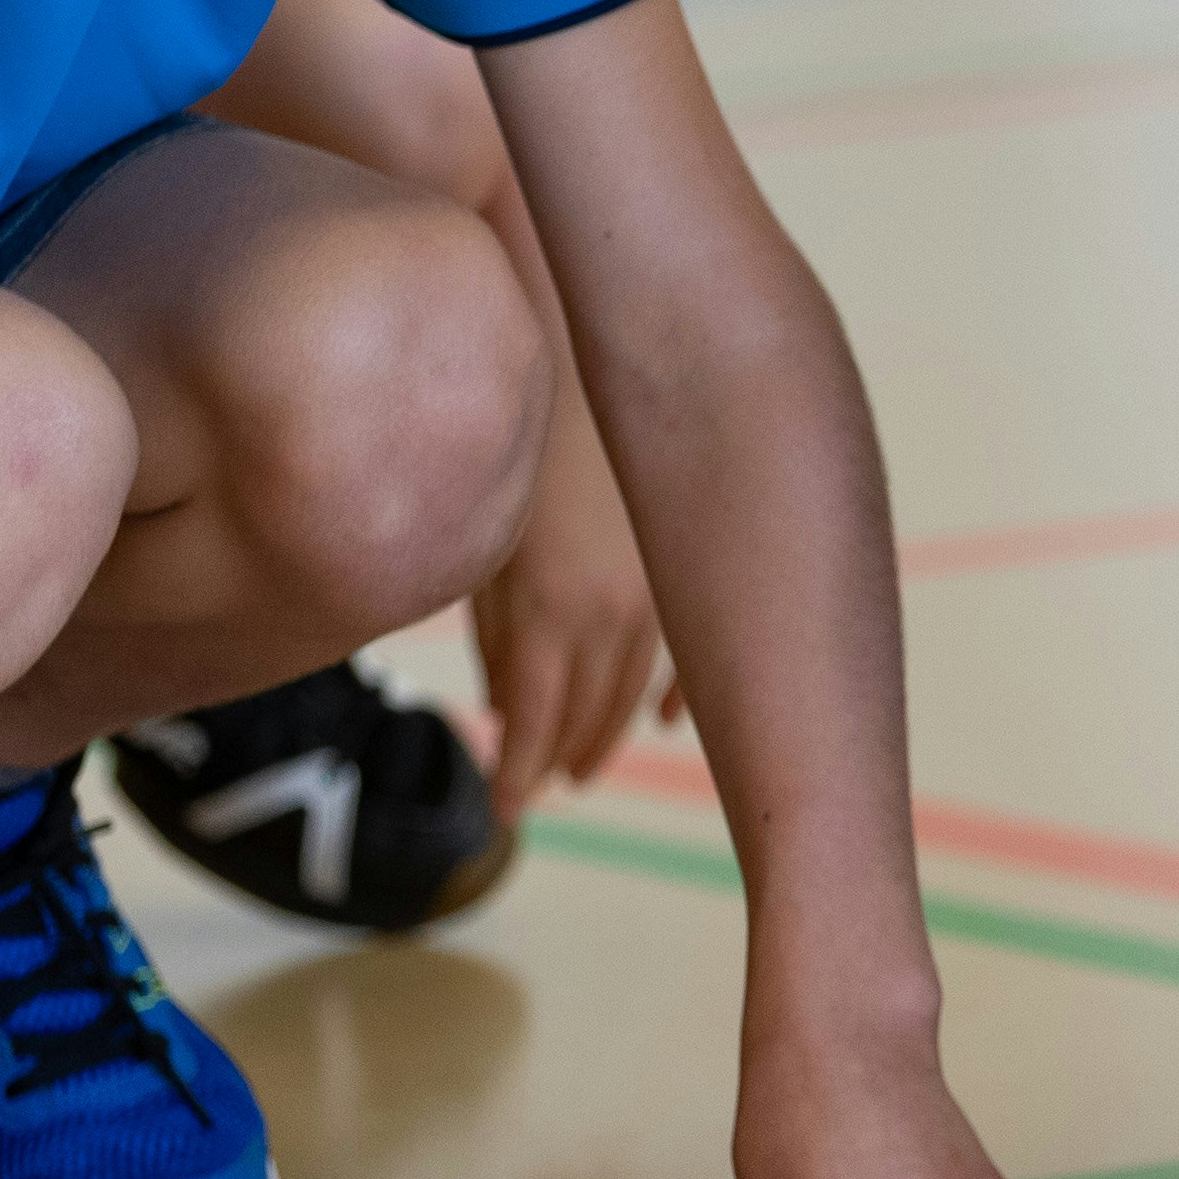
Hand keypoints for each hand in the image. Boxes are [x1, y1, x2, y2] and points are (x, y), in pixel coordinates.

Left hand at [469, 403, 667, 813]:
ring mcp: (662, 593)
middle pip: (589, 717)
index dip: (516, 775)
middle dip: (558, 757)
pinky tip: (662, 721)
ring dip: (607, 733)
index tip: (503, 810)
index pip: (534, 726)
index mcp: (551, 613)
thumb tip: (500, 706)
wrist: (590, 368)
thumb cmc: (521, 452)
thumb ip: (493, 635)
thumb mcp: (487, 548)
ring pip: (638, 691)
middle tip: (536, 786)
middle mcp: (615, 615)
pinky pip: (691, 654)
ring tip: (579, 766)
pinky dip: (679, 694)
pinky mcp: (688, 570)